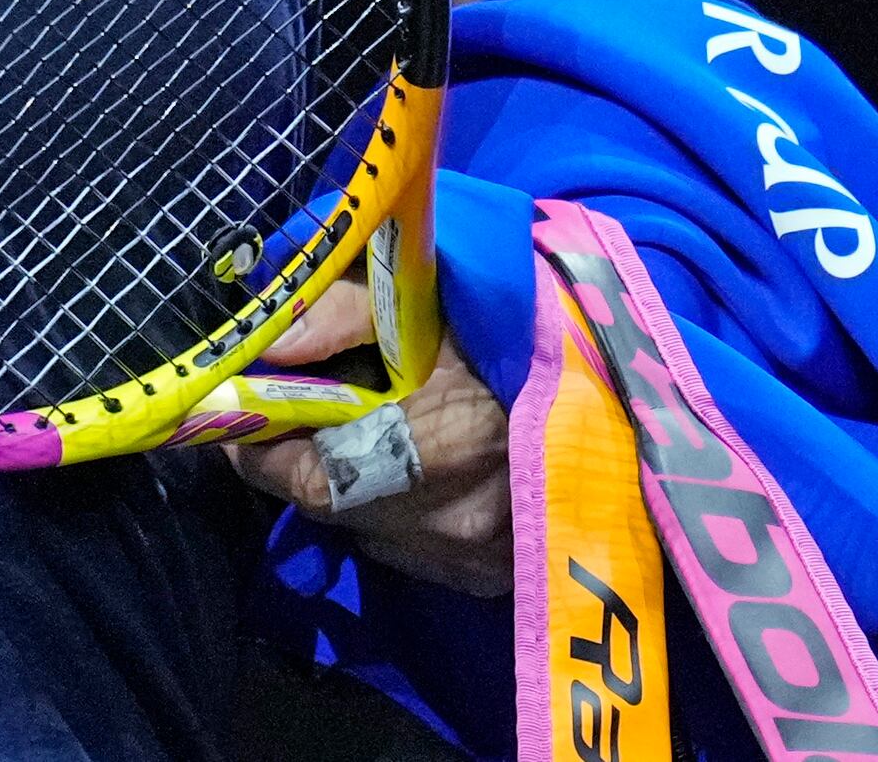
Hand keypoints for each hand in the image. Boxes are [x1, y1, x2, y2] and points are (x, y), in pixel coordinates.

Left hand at [220, 275, 513, 597]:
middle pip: (334, 509)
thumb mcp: (432, 300)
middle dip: (304, 462)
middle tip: (302, 414)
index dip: (262, 448)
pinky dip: (402, 514)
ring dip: (355, 490)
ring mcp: (482, 560)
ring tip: (374, 435)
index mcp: (439, 447)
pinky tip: (424, 470)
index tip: (245, 413)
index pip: (307, 479)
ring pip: (373, 532)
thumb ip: (340, 314)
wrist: (632, 387)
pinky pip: (418, 551)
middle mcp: (457, 522)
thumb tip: (266, 343)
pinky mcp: (501, 577)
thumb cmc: (524, 330)